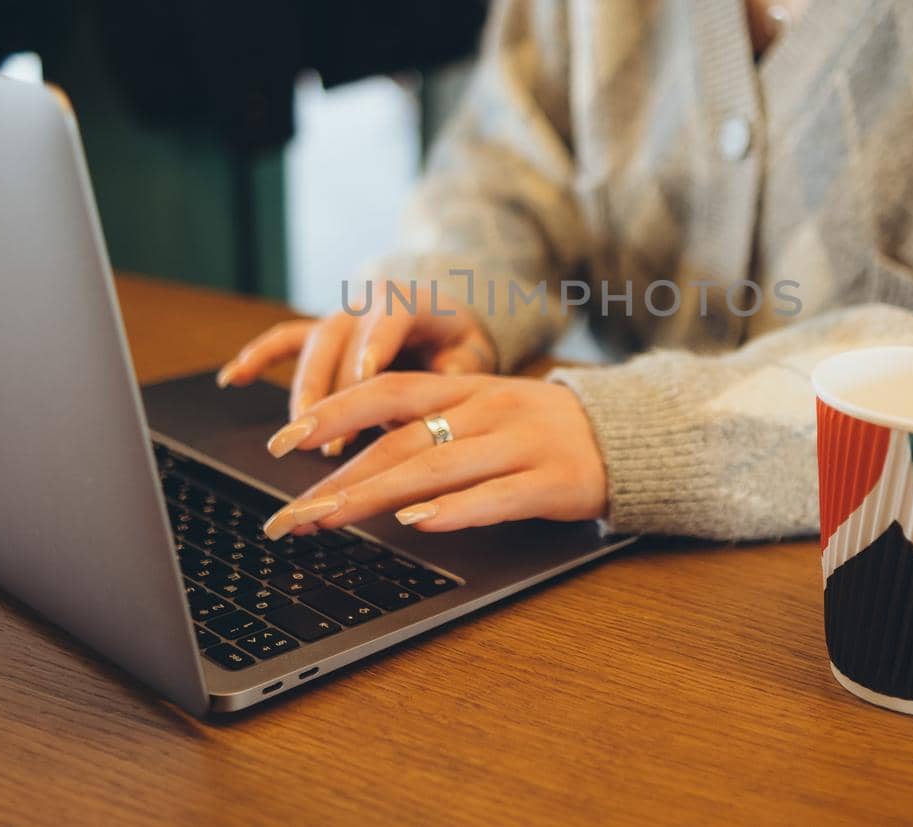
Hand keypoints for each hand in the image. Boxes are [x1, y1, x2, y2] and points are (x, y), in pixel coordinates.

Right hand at [216, 291, 497, 454]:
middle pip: (342, 338)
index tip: (366, 375)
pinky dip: (258, 357)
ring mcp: (340, 317)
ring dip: (305, 390)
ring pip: (312, 345)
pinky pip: (285, 340)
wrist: (446, 320)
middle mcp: (368, 303)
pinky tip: (234, 379)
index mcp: (412, 302)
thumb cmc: (460, 344)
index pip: (391, 317)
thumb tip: (438, 404)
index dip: (377, 344)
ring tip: (300, 433)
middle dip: (335, 389)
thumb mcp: (474, 355)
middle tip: (333, 437)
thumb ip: (459, 374)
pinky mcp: (322, 334)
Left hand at [258, 372, 608, 535]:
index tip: (281, 441)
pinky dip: (454, 510)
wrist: (632, 435)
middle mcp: (487, 410)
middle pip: (400, 439)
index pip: (386, 391)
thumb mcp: (485, 412)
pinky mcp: (552, 481)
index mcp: (466, 389)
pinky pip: (496, 495)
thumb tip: (352, 464)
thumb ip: (429, 428)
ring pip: (435, 467)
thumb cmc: (543, 431)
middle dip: (336, 478)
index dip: (332, 412)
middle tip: (289, 514)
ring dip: (374, 495)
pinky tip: (418, 523)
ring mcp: (520, 444)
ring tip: (328, 518)